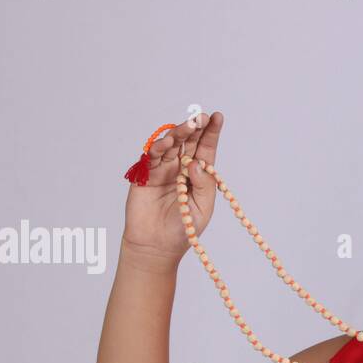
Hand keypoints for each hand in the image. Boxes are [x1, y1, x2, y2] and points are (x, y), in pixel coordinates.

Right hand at [120, 111, 224, 264]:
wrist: (157, 247)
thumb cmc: (183, 229)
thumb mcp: (202, 208)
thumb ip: (203, 185)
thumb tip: (197, 163)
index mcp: (198, 174)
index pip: (205, 149)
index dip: (211, 132)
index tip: (217, 116)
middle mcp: (181, 168)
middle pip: (188, 142)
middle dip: (194, 127)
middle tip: (200, 116)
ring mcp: (163, 170)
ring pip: (170, 145)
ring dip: (178, 134)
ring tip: (186, 126)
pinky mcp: (145, 176)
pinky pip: (152, 157)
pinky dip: (159, 148)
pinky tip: (167, 143)